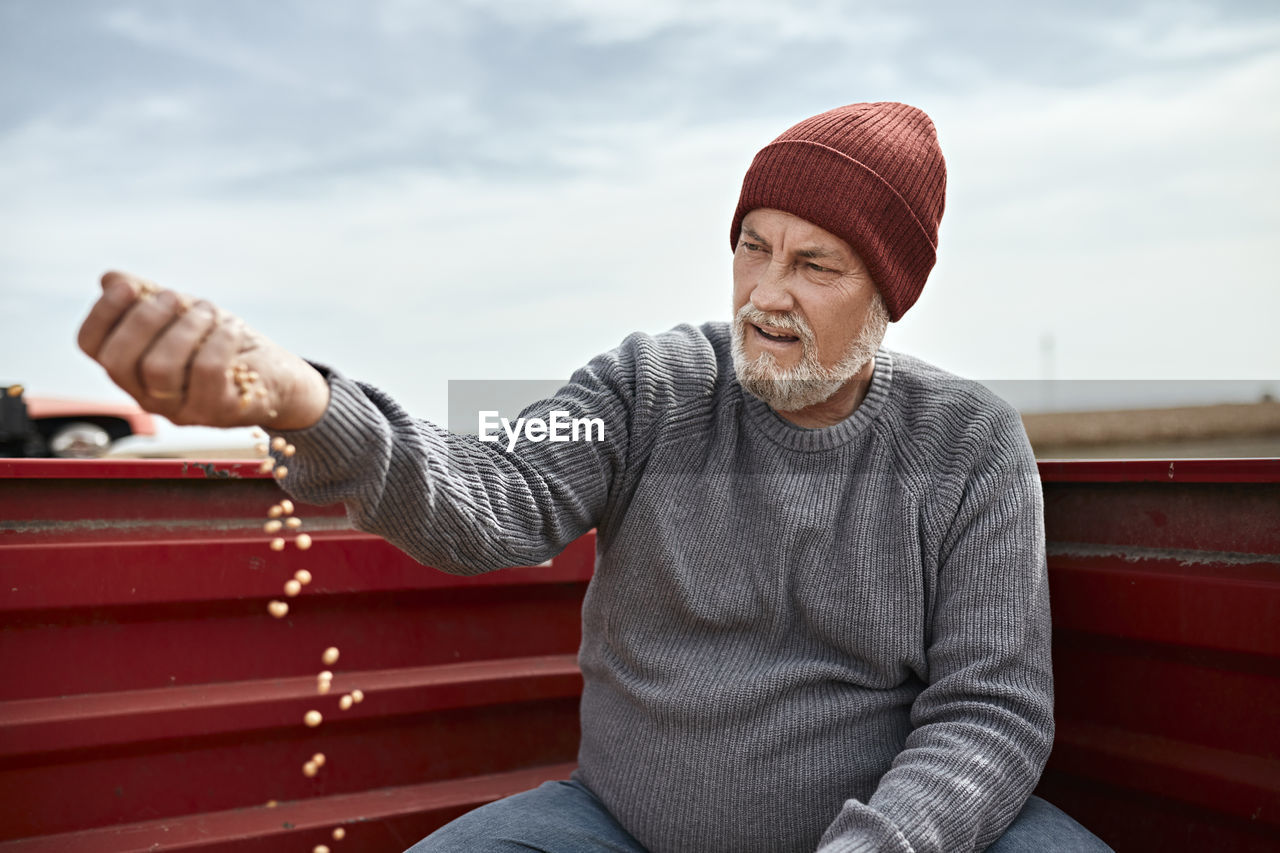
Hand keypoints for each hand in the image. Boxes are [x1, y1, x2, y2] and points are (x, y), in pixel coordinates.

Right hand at [77, 271, 329, 430]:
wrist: (278, 375)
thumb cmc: (222, 343)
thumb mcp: (182, 314)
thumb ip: (146, 297)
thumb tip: (110, 279)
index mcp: (131, 370)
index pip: (91, 346)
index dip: (103, 312)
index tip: (129, 286)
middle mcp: (149, 396)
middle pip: (120, 361)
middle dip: (145, 319)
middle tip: (177, 298)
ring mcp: (183, 410)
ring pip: (160, 368)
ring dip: (187, 327)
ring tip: (210, 311)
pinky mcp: (219, 413)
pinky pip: (207, 372)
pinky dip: (218, 340)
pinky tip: (231, 328)